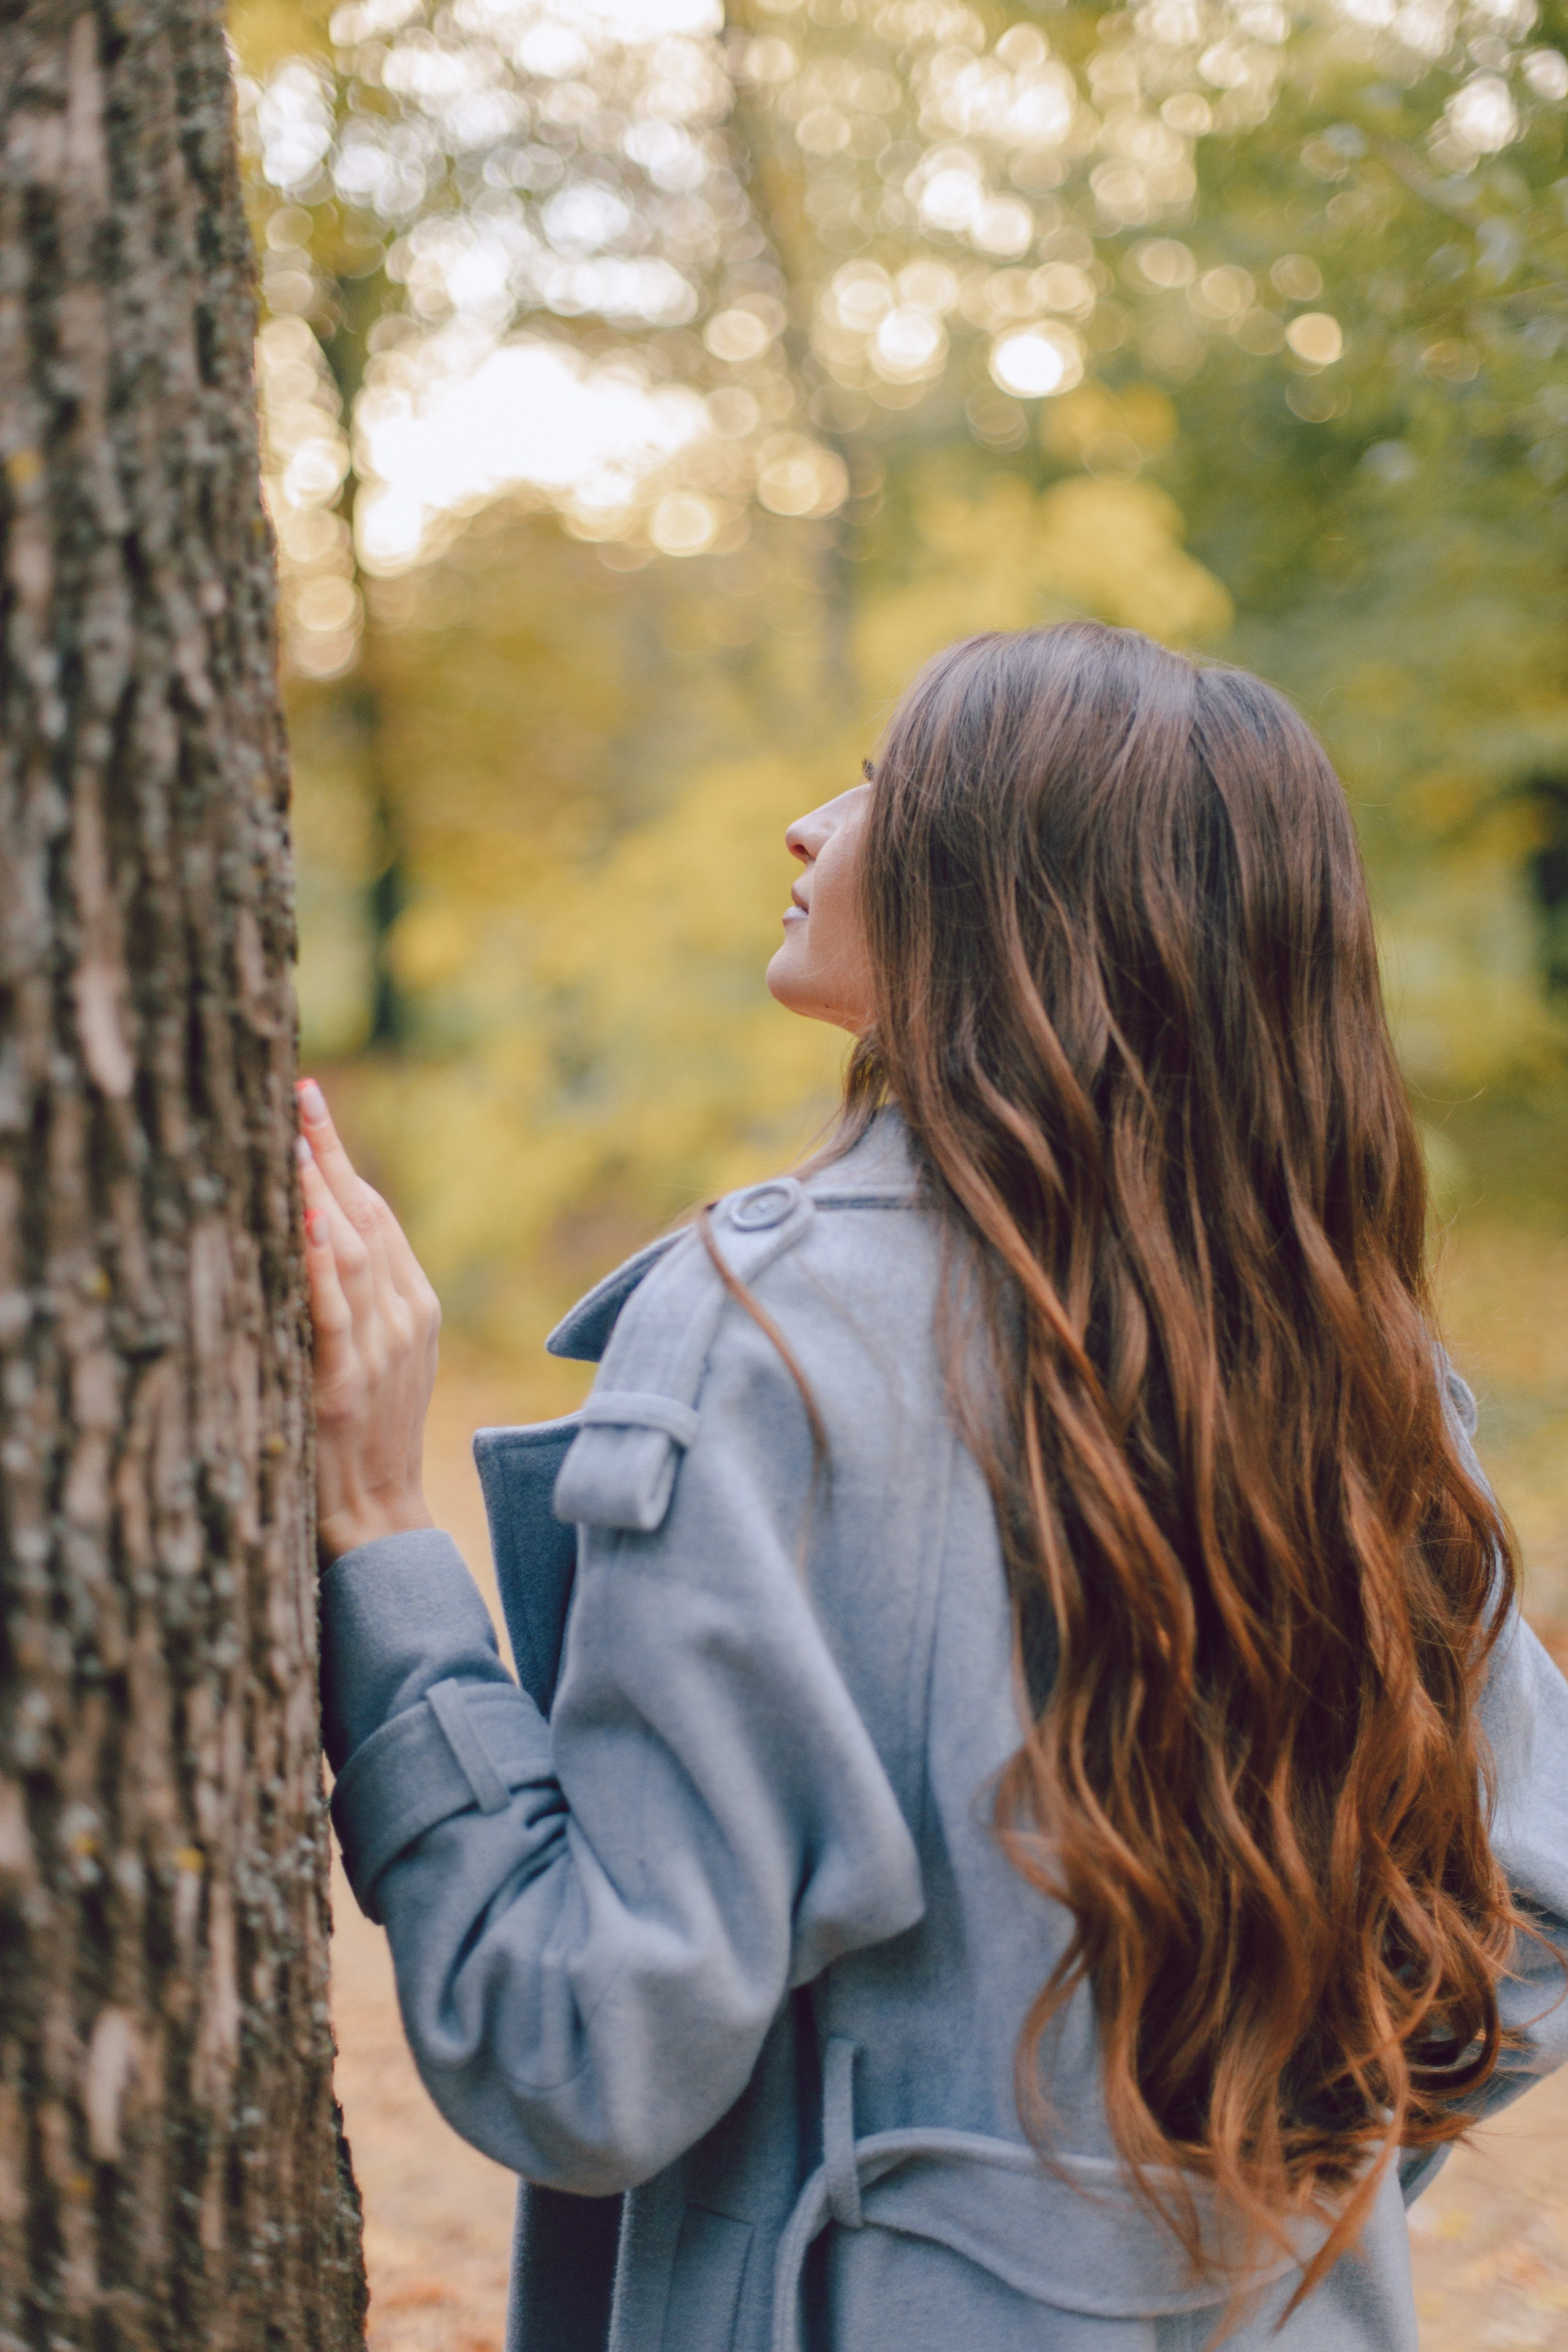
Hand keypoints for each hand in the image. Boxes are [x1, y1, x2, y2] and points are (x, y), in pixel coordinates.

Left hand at [296, 1078, 440, 1562]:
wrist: (379, 1518)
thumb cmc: (366, 1438)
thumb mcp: (380, 1357)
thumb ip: (364, 1298)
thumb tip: (323, 1227)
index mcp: (417, 1306)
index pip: (378, 1213)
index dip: (342, 1154)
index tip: (307, 1099)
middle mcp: (405, 1318)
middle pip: (367, 1216)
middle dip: (328, 1151)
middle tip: (293, 1090)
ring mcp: (378, 1350)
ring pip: (351, 1252)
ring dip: (318, 1189)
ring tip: (285, 1134)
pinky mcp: (342, 1383)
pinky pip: (331, 1312)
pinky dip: (320, 1262)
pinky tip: (306, 1219)